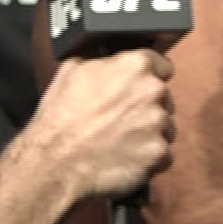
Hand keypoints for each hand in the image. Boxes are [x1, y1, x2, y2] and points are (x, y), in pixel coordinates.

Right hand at [27, 50, 174, 201]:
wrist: (56, 163)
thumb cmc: (60, 120)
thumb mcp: (70, 72)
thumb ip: (99, 60)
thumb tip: (107, 60)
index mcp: (134, 66)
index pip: (163, 66)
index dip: (150, 78)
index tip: (139, 89)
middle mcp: (152, 91)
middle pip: (165, 99)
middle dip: (148, 109)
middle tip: (121, 120)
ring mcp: (158, 123)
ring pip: (166, 128)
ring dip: (150, 135)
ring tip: (121, 141)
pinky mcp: (158, 153)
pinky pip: (164, 156)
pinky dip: (149, 159)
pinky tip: (126, 158)